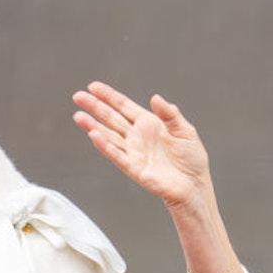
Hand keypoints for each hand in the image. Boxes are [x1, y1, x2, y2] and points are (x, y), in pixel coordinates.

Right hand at [72, 81, 210, 208]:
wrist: (194, 186)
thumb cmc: (192, 159)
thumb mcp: (185, 130)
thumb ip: (170, 114)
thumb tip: (155, 98)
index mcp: (149, 123)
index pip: (124, 106)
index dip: (109, 96)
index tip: (93, 86)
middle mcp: (137, 136)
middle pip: (111, 118)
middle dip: (94, 107)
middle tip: (78, 96)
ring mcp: (133, 151)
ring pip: (108, 135)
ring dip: (93, 125)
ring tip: (78, 115)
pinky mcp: (133, 167)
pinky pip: (116, 155)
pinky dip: (104, 145)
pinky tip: (94, 135)